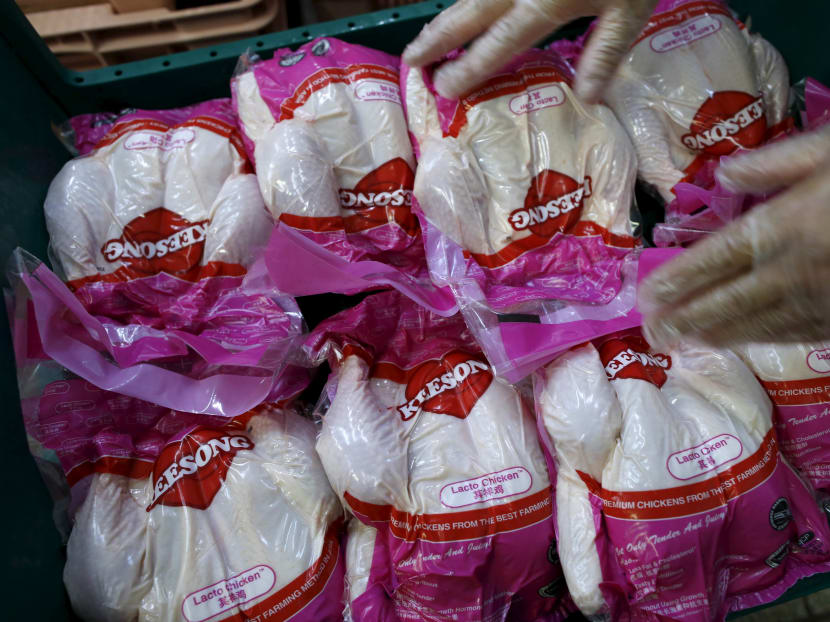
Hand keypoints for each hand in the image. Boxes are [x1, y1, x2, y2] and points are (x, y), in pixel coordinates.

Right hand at [402, 0, 656, 101]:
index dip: (468, 68)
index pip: (497, 44)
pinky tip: (459, 8)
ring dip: (445, 17)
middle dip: (436, 39)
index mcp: (545, 2)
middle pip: (468, 14)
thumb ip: (605, 51)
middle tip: (410, 60)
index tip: (443, 88)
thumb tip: (587, 98)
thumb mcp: (630, 8)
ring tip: (425, 38)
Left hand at [640, 124, 829, 346]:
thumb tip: (723, 175)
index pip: (713, 261)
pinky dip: (762, 339)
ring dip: (715, 335)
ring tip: (682, 342)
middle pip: (725, 302)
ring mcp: (821, 302)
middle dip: (684, 319)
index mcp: (783, 228)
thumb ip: (774, 162)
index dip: (676, 281)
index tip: (645, 297)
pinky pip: (795, 334)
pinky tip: (743, 341)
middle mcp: (793, 272)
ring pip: (757, 325)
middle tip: (651, 333)